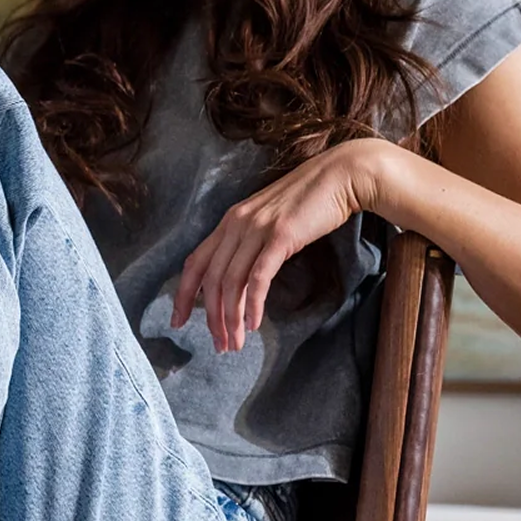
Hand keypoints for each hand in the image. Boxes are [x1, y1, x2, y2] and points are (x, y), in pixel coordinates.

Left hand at [171, 140, 387, 351]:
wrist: (342, 175)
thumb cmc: (309, 202)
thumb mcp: (269, 222)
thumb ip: (250, 245)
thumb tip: (240, 280)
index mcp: (230, 221)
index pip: (195, 263)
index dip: (182, 295)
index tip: (178, 321)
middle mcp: (237, 223)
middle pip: (212, 279)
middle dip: (212, 318)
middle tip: (220, 345)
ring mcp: (258, 228)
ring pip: (232, 282)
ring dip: (231, 318)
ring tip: (236, 343)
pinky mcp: (281, 236)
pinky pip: (258, 278)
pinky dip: (252, 305)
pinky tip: (254, 324)